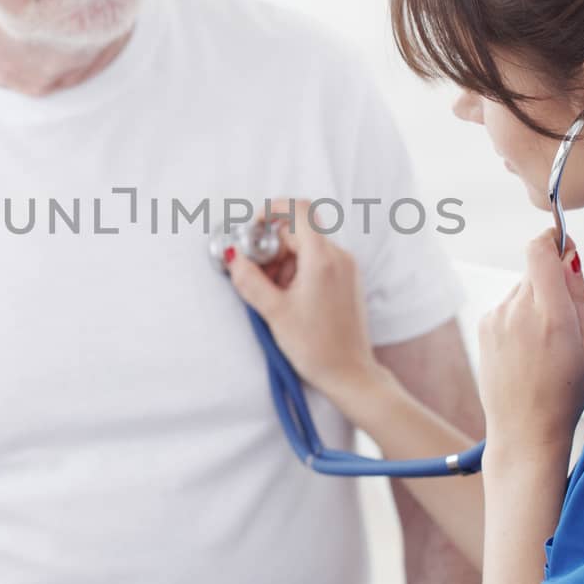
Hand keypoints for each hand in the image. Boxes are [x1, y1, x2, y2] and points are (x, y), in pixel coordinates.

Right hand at [225, 198, 385, 413]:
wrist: (350, 374)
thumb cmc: (318, 348)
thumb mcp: (274, 312)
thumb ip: (249, 280)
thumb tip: (233, 258)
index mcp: (322, 259)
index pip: (297, 210)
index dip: (271, 210)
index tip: (253, 226)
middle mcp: (339, 257)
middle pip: (298, 231)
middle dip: (271, 248)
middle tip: (254, 274)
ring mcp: (346, 268)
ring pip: (306, 247)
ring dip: (283, 262)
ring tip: (272, 294)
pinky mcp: (346, 280)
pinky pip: (317, 262)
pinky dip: (297, 271)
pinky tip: (287, 298)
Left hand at [477, 231, 583, 453]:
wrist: (524, 429)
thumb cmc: (564, 392)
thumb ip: (580, 295)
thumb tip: (571, 259)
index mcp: (551, 314)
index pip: (540, 250)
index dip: (554, 240)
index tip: (565, 246)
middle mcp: (518, 310)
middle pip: (535, 269)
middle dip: (552, 280)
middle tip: (567, 314)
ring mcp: (497, 317)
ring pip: (522, 289)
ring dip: (536, 302)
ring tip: (546, 343)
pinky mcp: (484, 326)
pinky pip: (508, 307)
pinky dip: (520, 317)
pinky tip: (528, 349)